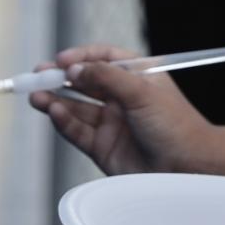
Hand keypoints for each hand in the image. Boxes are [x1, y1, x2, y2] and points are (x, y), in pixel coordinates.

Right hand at [29, 43, 213, 175]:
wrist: (186, 167)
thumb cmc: (174, 124)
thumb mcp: (142, 92)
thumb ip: (106, 78)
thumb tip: (75, 68)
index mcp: (138, 75)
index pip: (104, 58)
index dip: (82, 57)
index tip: (61, 59)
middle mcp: (123, 97)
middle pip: (84, 82)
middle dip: (60, 78)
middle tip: (38, 74)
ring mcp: (111, 122)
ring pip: (76, 107)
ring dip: (56, 100)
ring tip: (37, 95)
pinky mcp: (102, 146)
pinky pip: (77, 131)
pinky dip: (63, 121)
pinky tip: (54, 112)